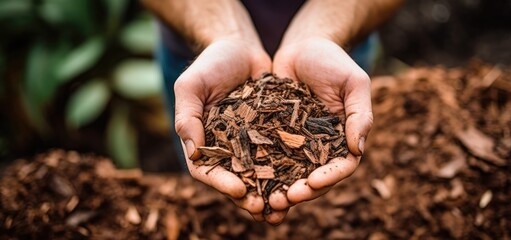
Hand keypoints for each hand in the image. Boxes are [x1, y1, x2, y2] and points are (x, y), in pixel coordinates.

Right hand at [173, 38, 272, 221]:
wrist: (240, 47)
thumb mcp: (191, 85)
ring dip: (270, 192)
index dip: (220, 183)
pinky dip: (289, 170)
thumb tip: (193, 151)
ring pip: (260, 173)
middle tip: (262, 209)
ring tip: (284, 205)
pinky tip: (302, 179)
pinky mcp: (273, 133)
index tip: (238, 190)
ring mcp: (250, 142)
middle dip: (248, 196)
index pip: (206, 169)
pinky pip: (281, 154)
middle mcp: (226, 147)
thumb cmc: (211, 64)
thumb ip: (188, 116)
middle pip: (234, 179)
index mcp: (203, 141)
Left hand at [270, 37, 372, 217]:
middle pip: (313, 178)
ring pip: (288, 174)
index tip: (313, 183)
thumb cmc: (333, 61)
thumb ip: (359, 115)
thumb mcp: (353, 82)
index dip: (328, 178)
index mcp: (343, 139)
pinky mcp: (272, 136)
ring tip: (264, 201)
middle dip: (300, 192)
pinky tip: (246, 180)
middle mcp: (319, 147)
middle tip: (283, 200)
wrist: (302, 45)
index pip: (340, 166)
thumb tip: (358, 150)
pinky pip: (266, 157)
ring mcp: (295, 143)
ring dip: (278, 190)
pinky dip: (259, 172)